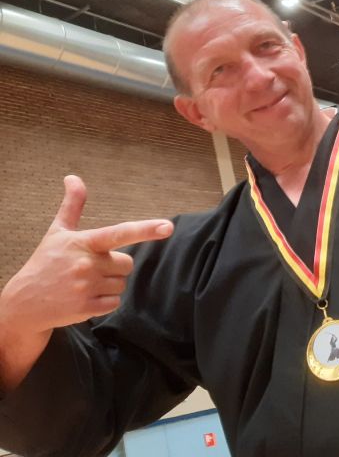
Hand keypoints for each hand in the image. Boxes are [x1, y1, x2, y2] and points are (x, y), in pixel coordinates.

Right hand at [0, 176, 173, 389]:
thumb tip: (73, 177)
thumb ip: (72, 205)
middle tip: (89, 269)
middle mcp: (86, 263)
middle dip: (114, 266)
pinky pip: (114, 303)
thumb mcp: (58, 233)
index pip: (119, 233)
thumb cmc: (45, 263)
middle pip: (127, 264)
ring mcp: (86, 287)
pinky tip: (83, 298)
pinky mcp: (86, 308)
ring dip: (108, 285)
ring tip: (83, 284)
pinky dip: (103, 302)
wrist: (23, 304)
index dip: (145, 229)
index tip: (168, 226)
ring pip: (121, 283)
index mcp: (84, 243)